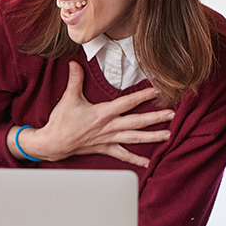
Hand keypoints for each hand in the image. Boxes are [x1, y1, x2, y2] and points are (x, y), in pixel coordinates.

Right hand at [10, 61, 174, 166]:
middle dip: (156, 118)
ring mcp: (109, 139)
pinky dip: (136, 159)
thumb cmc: (61, 121)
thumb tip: (75, 63)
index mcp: (103, 113)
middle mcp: (109, 127)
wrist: (53, 143)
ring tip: (168, 135)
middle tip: (172, 115)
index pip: (127, 103)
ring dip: (152, 137)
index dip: (143, 96)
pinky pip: (123, 155)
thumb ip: (75, 80)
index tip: (157, 91)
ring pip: (135, 138)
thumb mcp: (68, 98)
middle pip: (137, 122)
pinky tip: (148, 162)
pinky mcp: (105, 149)